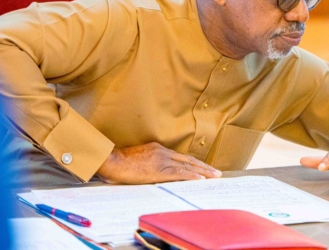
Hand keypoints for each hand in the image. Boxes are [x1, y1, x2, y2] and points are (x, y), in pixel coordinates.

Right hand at [96, 142, 221, 183]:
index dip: (194, 163)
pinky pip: (178, 173)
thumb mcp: (138, 159)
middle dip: (204, 167)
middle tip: (217, 172)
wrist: (111, 161)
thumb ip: (149, 162)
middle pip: (188, 160)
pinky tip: (200, 179)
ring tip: (214, 176)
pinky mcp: (158, 169)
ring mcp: (162, 160)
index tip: (204, 168)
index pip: (181, 157)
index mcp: (158, 149)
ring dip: (203, 172)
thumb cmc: (119, 163)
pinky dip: (191, 176)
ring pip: (187, 166)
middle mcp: (163, 152)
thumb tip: (154, 172)